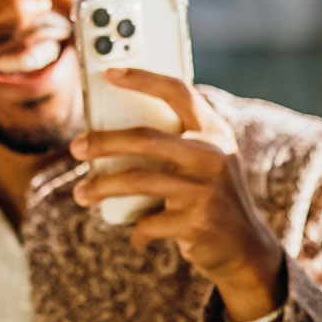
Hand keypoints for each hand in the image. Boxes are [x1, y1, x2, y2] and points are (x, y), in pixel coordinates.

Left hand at [70, 70, 286, 321]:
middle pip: (146, 139)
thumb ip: (177, 142)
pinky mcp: (197, 222)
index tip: (109, 74)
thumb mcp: (208, 161)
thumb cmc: (213, 197)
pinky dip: (136, 230)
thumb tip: (111, 129)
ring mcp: (205, 190)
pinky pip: (148, 221)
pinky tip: (135, 234)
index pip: (178, 92)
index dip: (143, 79)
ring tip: (82, 193)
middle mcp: (213, 156)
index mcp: (215, 132)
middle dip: (104, 142)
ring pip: (138, 180)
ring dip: (102, 187)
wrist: (246, 247)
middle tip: (76, 146)